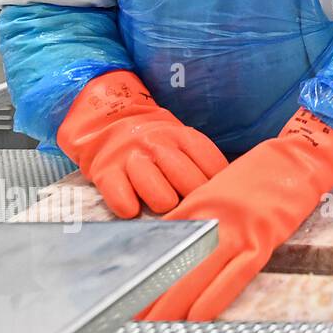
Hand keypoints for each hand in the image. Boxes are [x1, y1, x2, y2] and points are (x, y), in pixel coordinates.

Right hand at [57, 70, 227, 217]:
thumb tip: (226, 190)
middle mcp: (157, 144)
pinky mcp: (106, 173)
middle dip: (192, 198)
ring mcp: (131, 157)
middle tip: (187, 201)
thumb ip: (204, 161)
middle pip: (189, 183)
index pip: (212, 168)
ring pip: (161, 196)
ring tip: (163, 204)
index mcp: (183, 136)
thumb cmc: (158, 143)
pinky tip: (135, 207)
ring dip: (165, 205)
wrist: (111, 124)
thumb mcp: (184, 141)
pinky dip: (131, 209)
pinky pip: (123, 201)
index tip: (213, 195)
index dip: (216, 187)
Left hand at [141, 109, 332, 320]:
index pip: (164, 243)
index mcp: (199, 203)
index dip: (145, 269)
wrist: (299, 156)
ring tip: (155, 326)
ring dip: (176, 303)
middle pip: (176, 262)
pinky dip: (215, 297)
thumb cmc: (261, 174)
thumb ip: (197, 215)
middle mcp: (214, 218)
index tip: (127, 291)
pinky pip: (236, 274)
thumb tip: (174, 245)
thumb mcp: (220, 188)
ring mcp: (239, 229)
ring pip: (200, 272)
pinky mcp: (264, 239)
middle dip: (152, 294)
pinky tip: (197, 317)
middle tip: (131, 318)